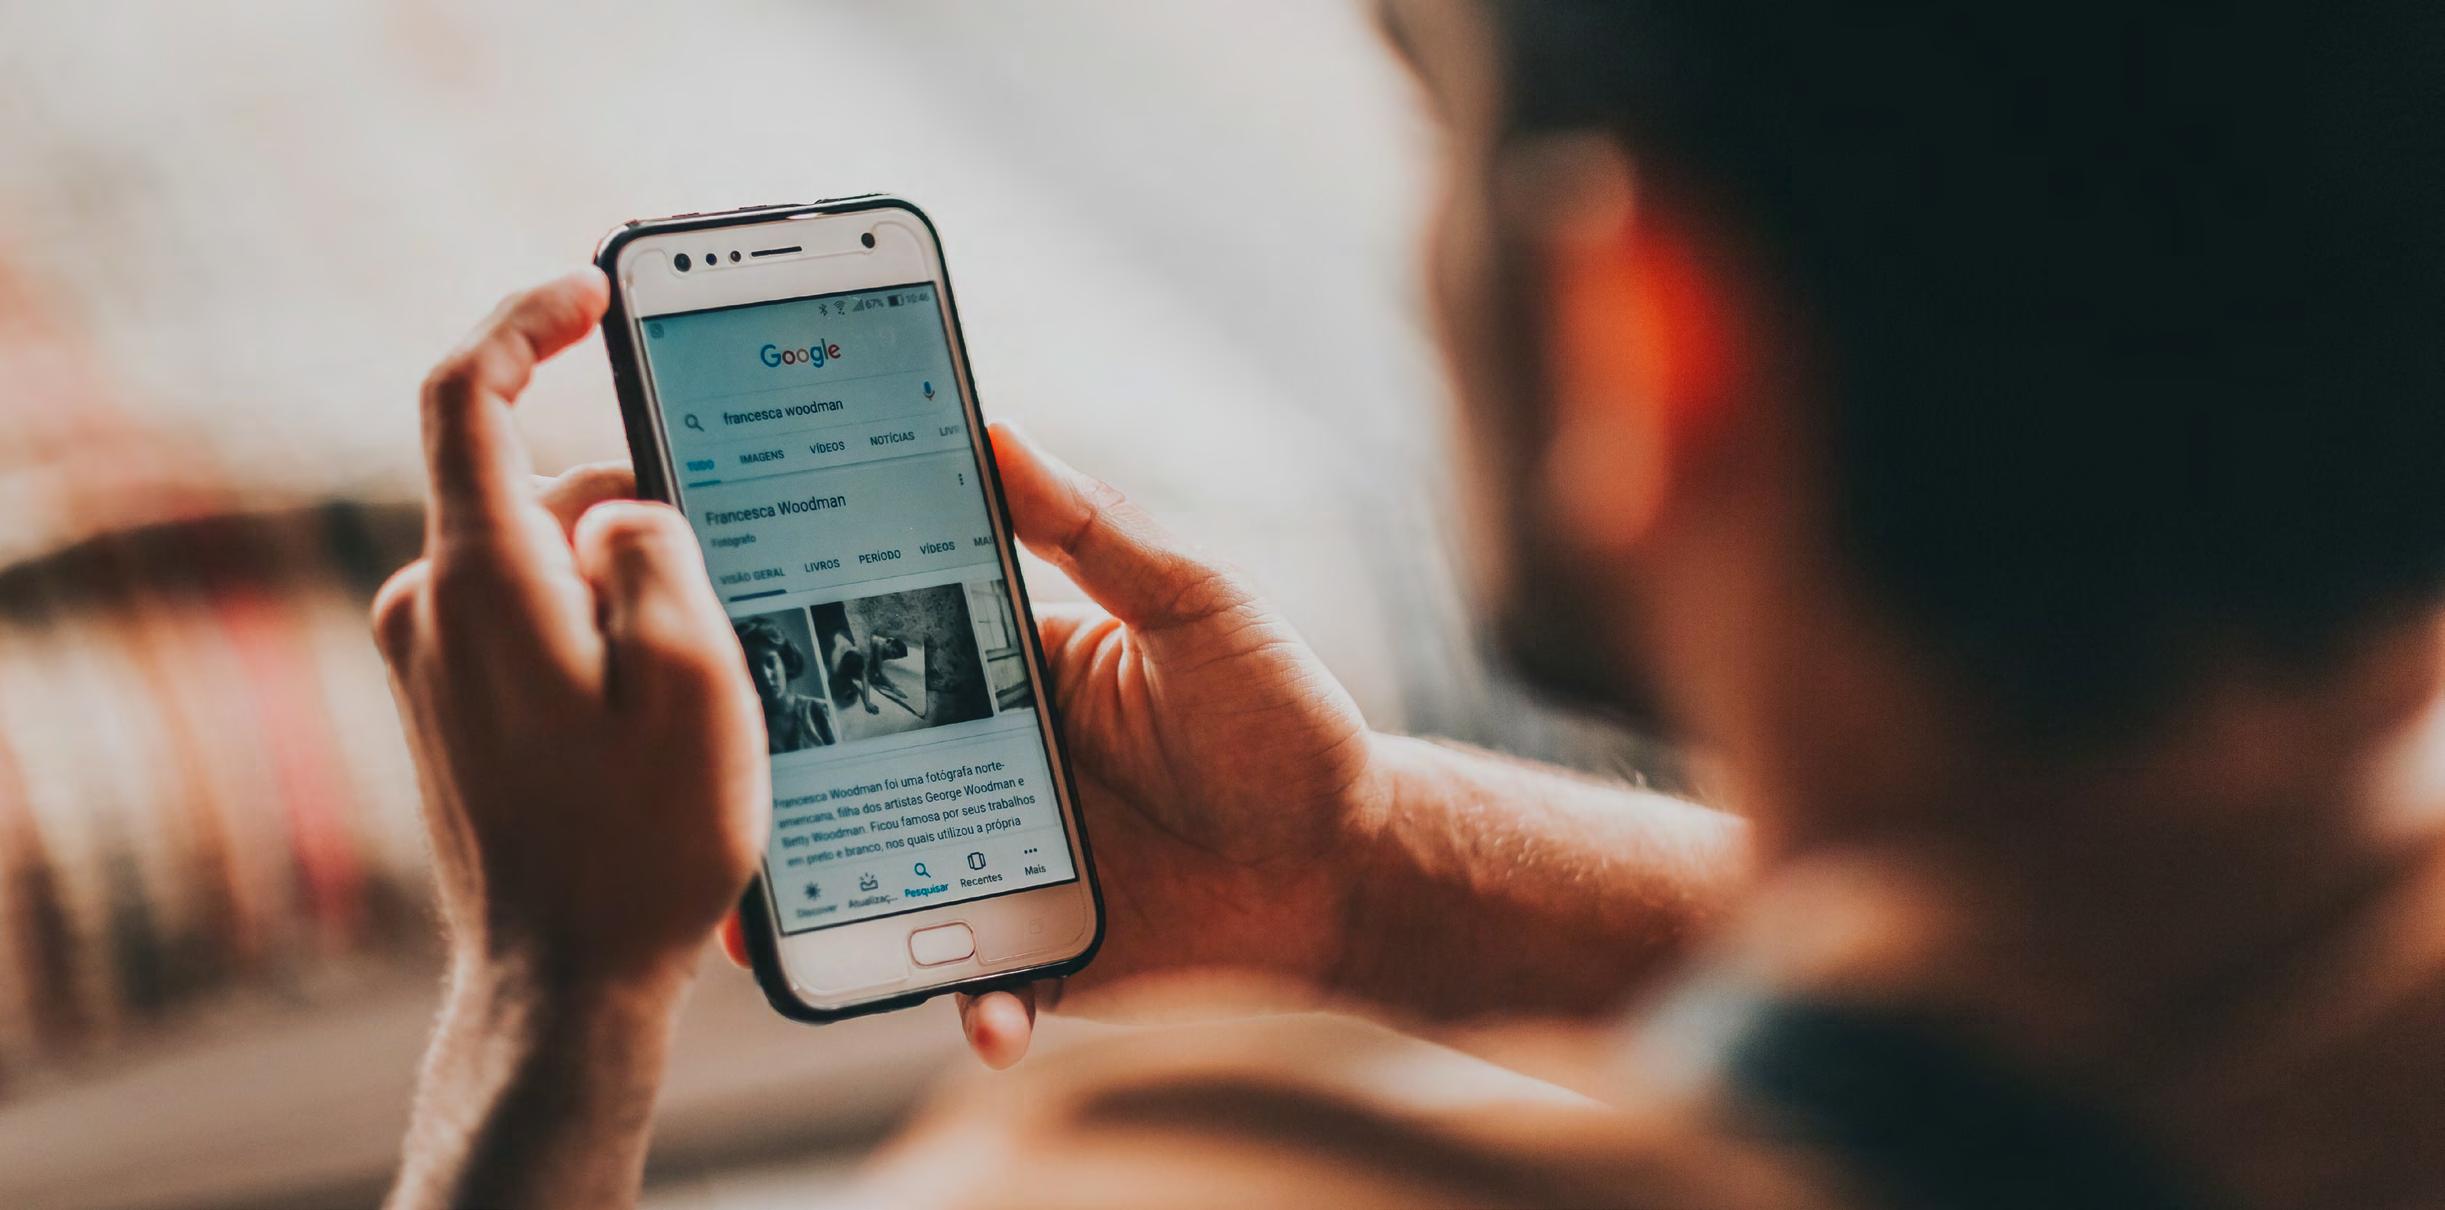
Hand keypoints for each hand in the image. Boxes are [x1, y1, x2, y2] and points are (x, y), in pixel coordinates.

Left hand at [375, 270, 768, 992]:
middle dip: (642, 504)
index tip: (593, 290)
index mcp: (481, 579)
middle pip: (540, 487)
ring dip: (632, 583)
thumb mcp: (695, 679)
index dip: (525, 319)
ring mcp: (434, 662)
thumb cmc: (643, 840)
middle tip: (739, 572)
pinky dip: (605, 629)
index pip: (463, 394)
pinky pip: (538, 621)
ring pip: (548, 560)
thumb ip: (658, 551)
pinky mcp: (452, 709)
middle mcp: (432, 607)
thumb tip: (622, 504)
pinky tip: (672, 711)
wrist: (565, 984)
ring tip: (719, 676)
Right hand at [722, 424, 1385, 1065]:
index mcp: (1011, 677)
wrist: (1355, 868)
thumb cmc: (1286, 724)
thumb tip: (999, 432)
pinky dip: (978, 1009)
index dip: (803, 637)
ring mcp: (1005, 870)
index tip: (720, 616)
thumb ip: (1099, 533)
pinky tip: (988, 1019)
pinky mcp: (1045, 957)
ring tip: (773, 936)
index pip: (885, 646)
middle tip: (706, 785)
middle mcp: (988, 772)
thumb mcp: (1197, 609)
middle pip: (851, 780)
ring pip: (882, 890)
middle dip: (771, 791)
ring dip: (824, 916)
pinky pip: (984, 990)